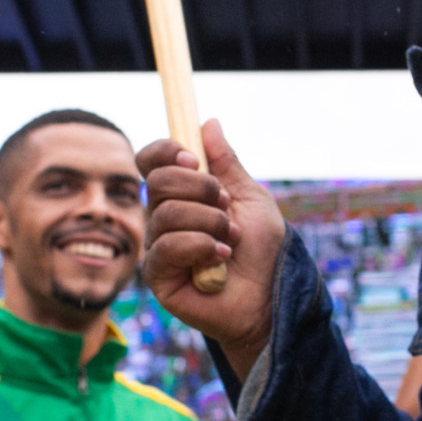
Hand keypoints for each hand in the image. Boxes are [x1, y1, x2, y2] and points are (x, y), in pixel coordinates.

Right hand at [138, 120, 285, 375]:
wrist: (270, 297)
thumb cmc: (262, 250)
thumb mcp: (251, 198)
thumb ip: (227, 164)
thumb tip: (208, 123)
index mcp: (181, 194)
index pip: (151, 161)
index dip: (165, 151)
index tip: (193, 156)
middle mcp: (163, 218)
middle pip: (157, 181)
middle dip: (199, 188)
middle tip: (226, 207)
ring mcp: (158, 246)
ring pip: (165, 213)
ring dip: (209, 222)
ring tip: (231, 239)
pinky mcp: (158, 276)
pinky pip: (166, 247)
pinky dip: (200, 246)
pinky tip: (220, 258)